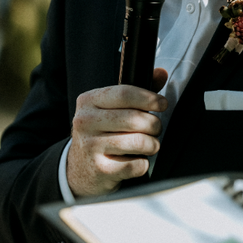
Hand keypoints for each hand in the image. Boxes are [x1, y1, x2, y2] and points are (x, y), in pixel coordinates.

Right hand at [67, 68, 167, 196]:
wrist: (80, 169)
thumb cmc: (99, 134)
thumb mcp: (109, 109)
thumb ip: (135, 91)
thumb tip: (160, 73)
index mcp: (88, 101)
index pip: (124, 93)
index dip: (149, 98)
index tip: (162, 103)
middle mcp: (85, 121)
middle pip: (135, 118)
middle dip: (154, 125)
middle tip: (155, 128)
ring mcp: (91, 146)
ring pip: (139, 142)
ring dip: (152, 145)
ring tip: (149, 145)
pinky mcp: (100, 169)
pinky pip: (136, 165)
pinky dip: (143, 164)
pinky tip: (135, 160)